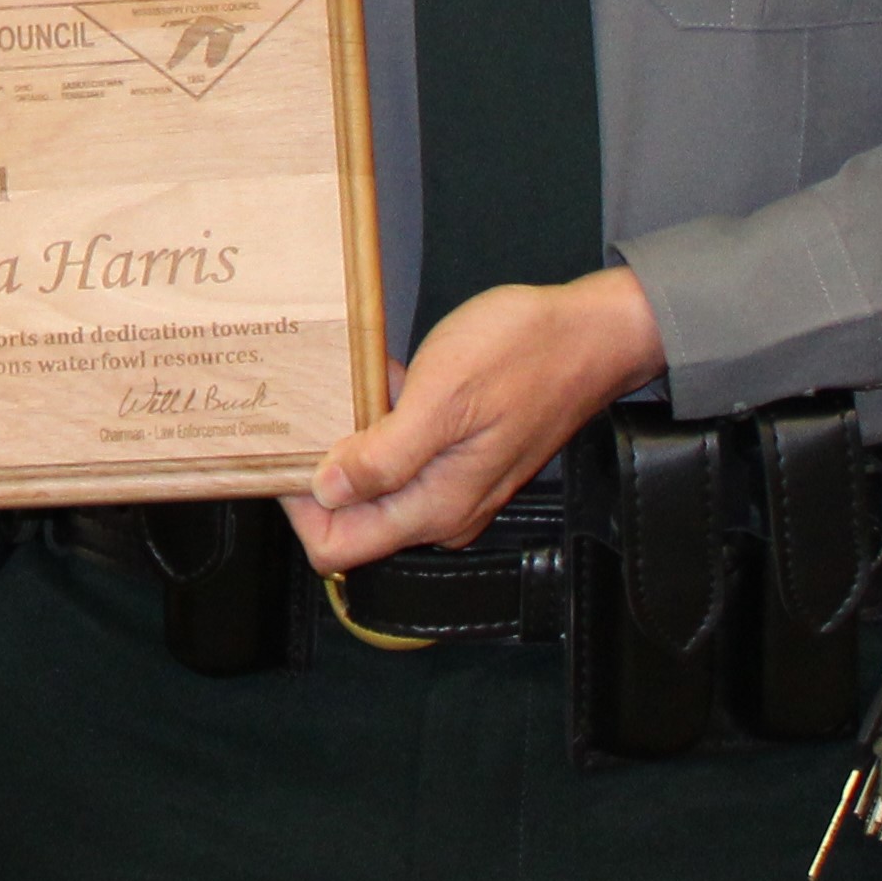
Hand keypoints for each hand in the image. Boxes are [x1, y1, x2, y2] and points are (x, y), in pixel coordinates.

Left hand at [282, 272, 662, 572]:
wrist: (593, 334)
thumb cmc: (526, 356)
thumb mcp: (442, 398)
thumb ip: (384, 456)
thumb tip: (325, 492)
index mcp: (436, 508)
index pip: (336, 547)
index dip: (299, 507)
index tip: (288, 452)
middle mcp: (443, 510)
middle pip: (348, 518)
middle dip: (323, 468)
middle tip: (324, 408)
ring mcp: (453, 486)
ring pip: (371, 484)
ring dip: (353, 439)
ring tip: (365, 388)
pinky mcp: (459, 458)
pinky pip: (399, 457)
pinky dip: (383, 423)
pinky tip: (393, 383)